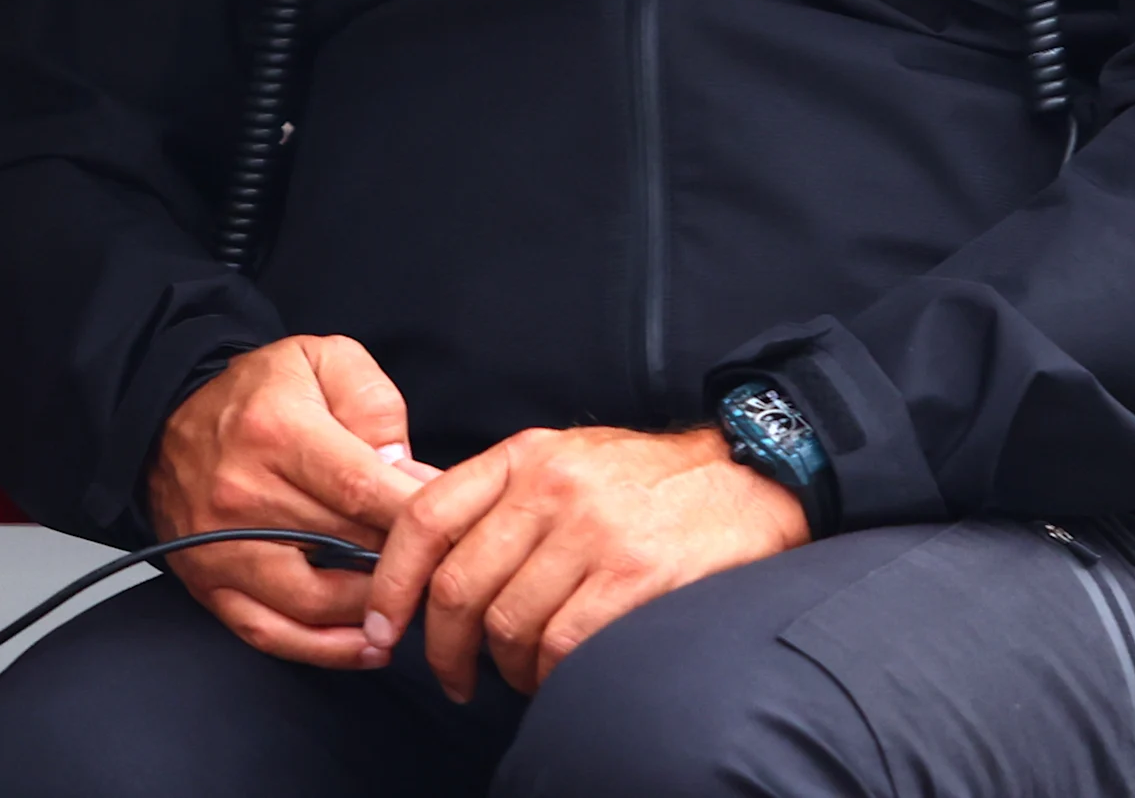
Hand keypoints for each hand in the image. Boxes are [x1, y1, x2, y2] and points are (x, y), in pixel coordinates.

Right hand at [148, 335, 435, 668]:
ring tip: (412, 604)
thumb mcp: (322, 359)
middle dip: (404, 562)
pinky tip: (368, 645)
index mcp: (278, 432)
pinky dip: (324, 649)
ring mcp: (222, 547)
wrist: (168, 416)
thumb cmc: (258, 391)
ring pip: (315, 603)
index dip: (417, 517)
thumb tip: (407, 474)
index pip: (363, 490)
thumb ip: (375, 406)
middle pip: (346, 548)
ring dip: (373, 611)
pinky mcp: (208, 583)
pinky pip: (272, 633)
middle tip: (442, 566)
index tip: (454, 527)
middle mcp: (245, 494)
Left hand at [366, 426, 807, 700]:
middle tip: (454, 677)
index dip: (391, 582)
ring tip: (520, 674)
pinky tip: (557, 675)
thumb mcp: (566, 460)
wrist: (750, 477)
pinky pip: (562, 647)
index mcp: (524, 456)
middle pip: (459, 585)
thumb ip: (500, 497)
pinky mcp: (636, 577)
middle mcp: (552, 488)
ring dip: (504, 668)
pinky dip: (549, 676)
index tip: (383, 627)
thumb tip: (422, 548)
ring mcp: (594, 532)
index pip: (425, 516)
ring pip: (508, 625)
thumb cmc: (647, 483)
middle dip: (443, 647)